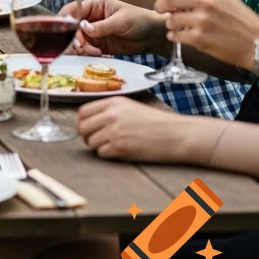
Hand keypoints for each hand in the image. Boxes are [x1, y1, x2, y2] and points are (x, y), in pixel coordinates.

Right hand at [62, 0, 163, 56]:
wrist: (153, 36)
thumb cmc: (139, 20)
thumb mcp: (121, 21)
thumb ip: (102, 25)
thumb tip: (84, 28)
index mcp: (95, 5)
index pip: (74, 9)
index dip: (66, 19)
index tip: (65, 31)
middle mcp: (90, 17)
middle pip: (72, 26)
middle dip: (73, 36)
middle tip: (79, 46)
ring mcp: (93, 31)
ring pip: (77, 39)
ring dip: (80, 46)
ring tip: (90, 51)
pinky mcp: (97, 44)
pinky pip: (85, 49)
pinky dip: (86, 53)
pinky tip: (95, 54)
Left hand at [77, 97, 196, 162]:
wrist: (177, 134)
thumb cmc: (157, 122)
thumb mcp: (131, 107)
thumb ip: (110, 110)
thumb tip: (91, 120)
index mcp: (113, 103)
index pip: (83, 111)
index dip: (82, 122)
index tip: (86, 128)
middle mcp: (111, 115)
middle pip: (83, 128)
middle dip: (86, 136)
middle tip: (95, 140)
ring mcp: (115, 132)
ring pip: (91, 142)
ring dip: (98, 147)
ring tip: (112, 146)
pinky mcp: (121, 148)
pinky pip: (102, 154)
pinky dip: (107, 155)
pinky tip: (119, 152)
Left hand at [147, 0, 258, 68]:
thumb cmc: (239, 19)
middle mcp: (208, 2)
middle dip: (160, 5)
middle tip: (160, 8)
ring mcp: (203, 21)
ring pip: (170, 19)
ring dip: (169, 23)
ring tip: (177, 24)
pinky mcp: (200, 39)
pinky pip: (175, 35)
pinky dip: (174, 36)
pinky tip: (179, 35)